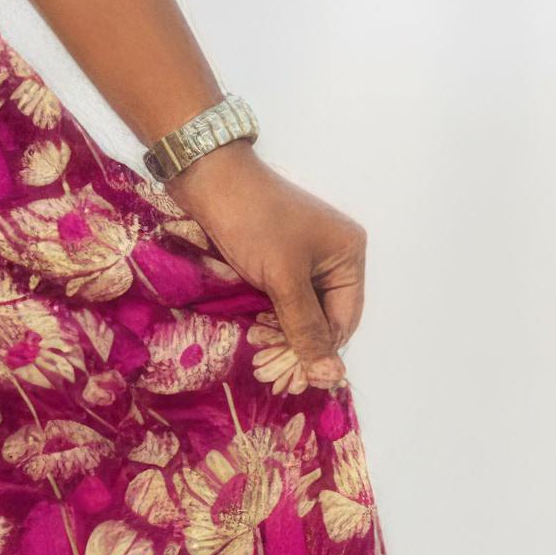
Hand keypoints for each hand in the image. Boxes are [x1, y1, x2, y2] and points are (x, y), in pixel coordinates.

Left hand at [168, 143, 362, 384]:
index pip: (344, 320)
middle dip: (299, 341)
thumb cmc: (253, 222)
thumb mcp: (284, 279)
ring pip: (298, 309)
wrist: (207, 177)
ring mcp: (301, 255)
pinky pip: (279, 296)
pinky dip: (266, 313)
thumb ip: (306, 328)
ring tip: (258, 352)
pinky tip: (250, 328)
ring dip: (280, 329)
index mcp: (349, 254)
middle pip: (322, 316)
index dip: (320, 350)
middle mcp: (331, 255)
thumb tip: (331, 377)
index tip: (291, 377)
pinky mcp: (273, 256)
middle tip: (270, 367)